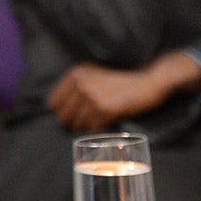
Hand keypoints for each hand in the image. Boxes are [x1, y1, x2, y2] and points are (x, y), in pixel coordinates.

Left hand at [48, 53, 200, 131]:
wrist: (146, 82)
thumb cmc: (120, 80)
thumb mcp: (94, 74)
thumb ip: (75, 86)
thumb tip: (56, 108)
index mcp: (76, 73)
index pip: (54, 102)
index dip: (61, 112)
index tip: (70, 116)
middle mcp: (81, 84)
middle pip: (64, 115)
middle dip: (72, 122)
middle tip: (83, 123)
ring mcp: (92, 97)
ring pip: (77, 123)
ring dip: (85, 126)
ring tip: (96, 120)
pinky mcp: (105, 109)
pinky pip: (92, 126)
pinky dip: (98, 127)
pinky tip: (106, 120)